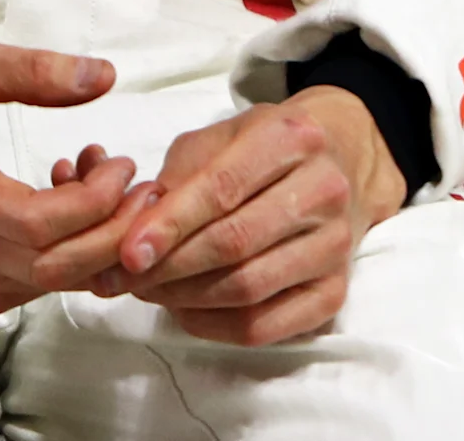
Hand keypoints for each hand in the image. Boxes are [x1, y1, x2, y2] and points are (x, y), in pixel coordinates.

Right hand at [0, 35, 137, 313]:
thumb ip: (30, 70)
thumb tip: (104, 76)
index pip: (39, 227)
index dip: (96, 201)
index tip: (120, 161)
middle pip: (59, 268)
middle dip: (117, 228)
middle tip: (141, 179)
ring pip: (57, 281)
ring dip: (99, 235)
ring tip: (103, 172)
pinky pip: (42, 280)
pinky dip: (75, 247)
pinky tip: (71, 191)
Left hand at [33, 88, 406, 345]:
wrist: (341, 163)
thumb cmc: (266, 150)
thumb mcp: (223, 136)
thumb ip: (179, 175)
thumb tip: (138, 229)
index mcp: (292, 138)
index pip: (223, 189)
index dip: (170, 225)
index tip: (127, 253)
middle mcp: (325, 190)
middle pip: (234, 244)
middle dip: (169, 267)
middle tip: (123, 278)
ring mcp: (336, 245)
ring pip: (247, 289)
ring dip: (184, 299)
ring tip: (148, 291)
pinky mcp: (335, 292)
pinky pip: (265, 327)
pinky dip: (214, 327)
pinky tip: (185, 311)